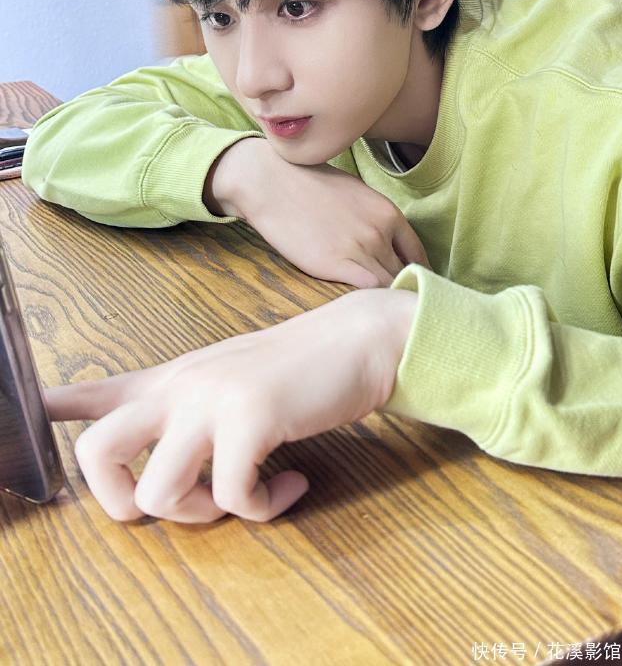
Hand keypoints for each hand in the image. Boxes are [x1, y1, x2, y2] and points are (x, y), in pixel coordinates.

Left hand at [45, 287, 415, 523]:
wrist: (356, 340)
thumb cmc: (297, 368)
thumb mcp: (228, 378)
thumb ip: (188, 404)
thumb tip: (160, 443)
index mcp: (171, 380)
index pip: (94, 394)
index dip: (52, 411)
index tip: (30, 413)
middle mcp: (178, 387)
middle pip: (97, 451)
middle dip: (121, 502)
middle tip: (175, 504)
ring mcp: (209, 399)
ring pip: (156, 493)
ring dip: (201, 515)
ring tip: (241, 494)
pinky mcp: (249, 416)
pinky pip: (232, 496)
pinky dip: (262, 510)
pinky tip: (291, 486)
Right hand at [206, 138, 429, 287]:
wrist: (273, 181)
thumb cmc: (310, 183)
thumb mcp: (356, 193)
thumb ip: (375, 218)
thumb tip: (385, 240)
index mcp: (389, 212)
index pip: (418, 254)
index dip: (417, 273)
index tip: (410, 284)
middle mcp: (380, 232)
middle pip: (405, 272)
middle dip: (403, 288)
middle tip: (397, 304)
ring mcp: (360, 249)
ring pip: (388, 285)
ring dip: (386, 298)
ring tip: (381, 310)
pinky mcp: (336, 265)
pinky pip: (368, 291)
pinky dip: (370, 300)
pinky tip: (362, 306)